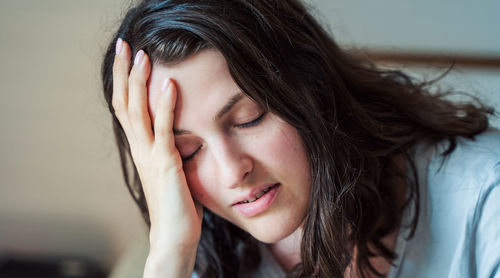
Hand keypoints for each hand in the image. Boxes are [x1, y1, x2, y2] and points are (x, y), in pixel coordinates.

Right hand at [112, 38, 202, 275]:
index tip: (127, 57)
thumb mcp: (171, 169)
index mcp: (141, 148)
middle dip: (124, 72)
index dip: (125, 82)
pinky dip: (164, 105)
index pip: (127, 108)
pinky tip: (168, 84)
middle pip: (125, 103)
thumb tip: (180, 132)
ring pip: (138, 111)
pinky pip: (163, 129)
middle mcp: (140, 148)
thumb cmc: (177, 204)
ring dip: (140, 81)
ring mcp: (150, 155)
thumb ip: (169, 148)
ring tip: (143, 55)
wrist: (174, 235)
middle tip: (124, 44)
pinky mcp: (166, 163)